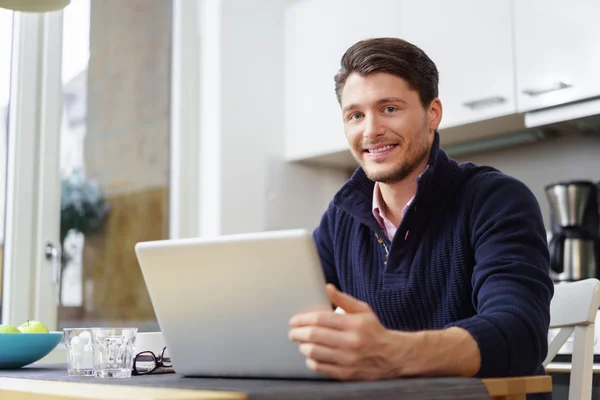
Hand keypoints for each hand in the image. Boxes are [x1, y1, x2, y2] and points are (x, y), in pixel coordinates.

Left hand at [288, 284, 408, 379]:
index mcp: (354, 323)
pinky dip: (311, 361)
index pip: (320, 319)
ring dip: (303, 347)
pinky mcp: (347, 373)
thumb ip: (343, 299)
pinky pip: (321, 368)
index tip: (294, 320)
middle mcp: (351, 341)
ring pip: (315, 352)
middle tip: (292, 332)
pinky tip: (311, 356)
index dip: (303, 319)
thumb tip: (327, 287)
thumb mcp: (363, 310)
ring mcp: (349, 359)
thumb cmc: (374, 330)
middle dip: (298, 333)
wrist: (393, 356)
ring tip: (302, 343)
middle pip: (314, 335)